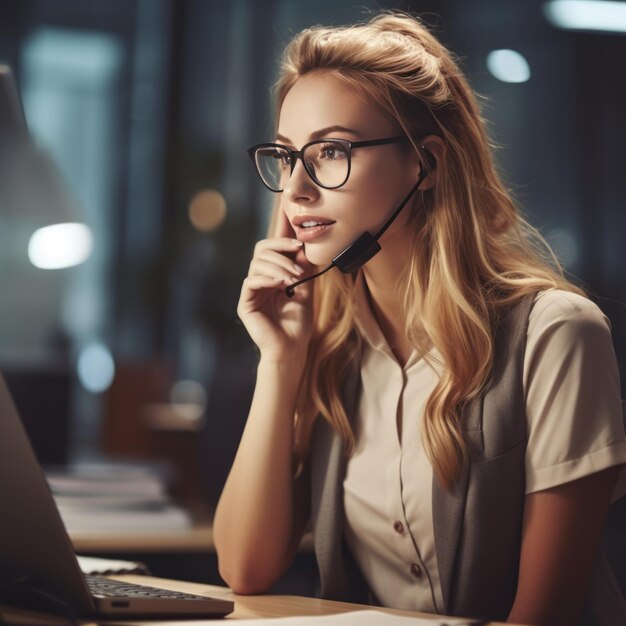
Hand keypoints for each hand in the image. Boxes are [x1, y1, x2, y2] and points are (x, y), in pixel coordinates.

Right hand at [237, 210, 314, 361]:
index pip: (274, 245)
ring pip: (258, 262)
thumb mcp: (306, 287)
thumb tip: (305, 242)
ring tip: (295, 278)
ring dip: (280, 266)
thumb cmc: (298, 322)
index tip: (286, 205)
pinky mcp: (245, 302)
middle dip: (281, 246)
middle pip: (262, 248)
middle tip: (298, 252)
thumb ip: (303, 266)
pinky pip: (252, 279)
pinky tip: (282, 284)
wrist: (292, 348)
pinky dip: (268, 278)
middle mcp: (259, 278)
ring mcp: (250, 290)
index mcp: (273, 274)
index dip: (280, 226)